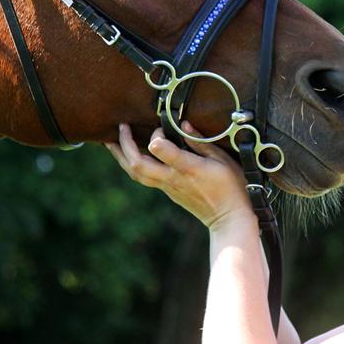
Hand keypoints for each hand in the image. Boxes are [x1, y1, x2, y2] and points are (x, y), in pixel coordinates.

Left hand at [106, 123, 254, 230]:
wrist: (229, 219)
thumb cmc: (231, 187)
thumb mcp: (223, 159)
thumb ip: (201, 142)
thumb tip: (183, 124)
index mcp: (188, 169)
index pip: (162, 152)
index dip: (156, 137)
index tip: (161, 126)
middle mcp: (173, 179)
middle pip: (138, 165)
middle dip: (125, 145)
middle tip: (121, 127)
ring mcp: (168, 187)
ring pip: (136, 173)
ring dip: (121, 156)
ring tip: (111, 141)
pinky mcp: (167, 192)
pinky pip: (143, 177)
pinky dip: (132, 164)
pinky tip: (130, 154)